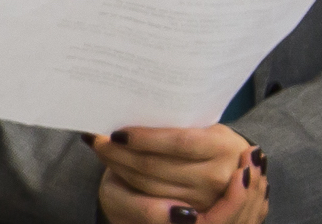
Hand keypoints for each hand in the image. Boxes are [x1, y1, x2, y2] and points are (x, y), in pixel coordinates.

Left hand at [90, 125, 263, 222]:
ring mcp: (204, 197)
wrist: (226, 163)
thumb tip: (128, 109)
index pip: (179, 142)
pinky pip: (148, 198)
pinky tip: (114, 164)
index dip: (146, 139)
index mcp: (223, 145)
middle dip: (120, 152)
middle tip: (96, 138)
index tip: (118, 133)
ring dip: (118, 165)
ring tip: (100, 148)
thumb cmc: (206, 136)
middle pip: (156, 166)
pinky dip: (126, 179)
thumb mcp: (201, 124)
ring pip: (147, 183)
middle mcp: (218, 175)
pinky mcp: (190, 212)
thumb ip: (176, 122)